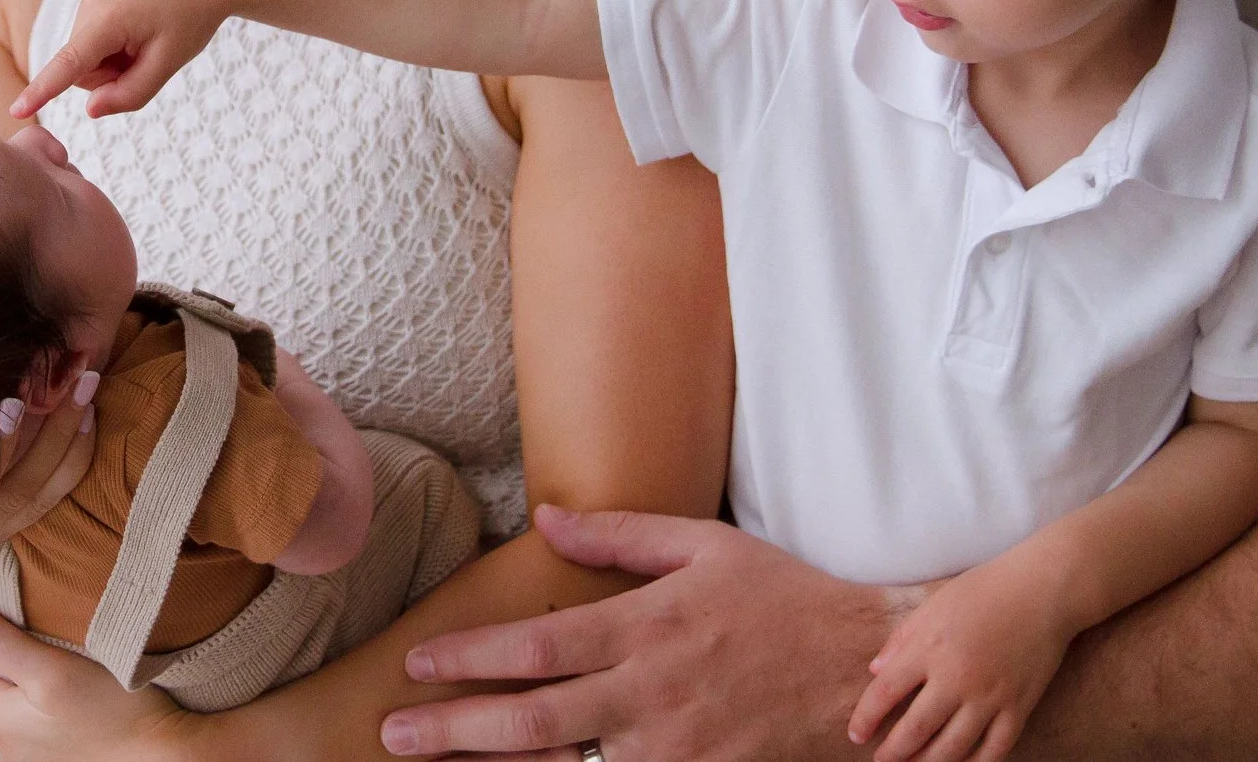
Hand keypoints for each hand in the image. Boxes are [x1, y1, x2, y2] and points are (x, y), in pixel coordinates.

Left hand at [0, 586, 198, 761]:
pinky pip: (24, 696)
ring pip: (2, 678)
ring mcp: (20, 743)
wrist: (161, 756)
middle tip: (16, 585)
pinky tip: (54, 656)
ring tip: (36, 615)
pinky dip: (31, 671)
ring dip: (11, 647)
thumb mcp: (49, 669)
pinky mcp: (46, 743)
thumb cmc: (112, 711)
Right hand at [10, 0, 235, 119]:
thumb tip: (91, 110)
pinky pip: (95, 42)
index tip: (15, 110)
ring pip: (88, 58)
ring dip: (114, 64)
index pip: (68, 64)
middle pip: (81, 69)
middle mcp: (90, 5)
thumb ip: (129, 93)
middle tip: (149, 61)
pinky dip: (116, 50)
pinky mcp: (98, 1)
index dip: (42, 91)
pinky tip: (143, 35)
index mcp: (107, 20)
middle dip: (110, 76)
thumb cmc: (192, 18)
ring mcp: (92, 0)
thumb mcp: (167, 64)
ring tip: (148, 44)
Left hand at [383, 505, 892, 761]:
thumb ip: (620, 536)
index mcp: (647, 625)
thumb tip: (546, 518)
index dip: (471, 657)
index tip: (417, 663)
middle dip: (455, 728)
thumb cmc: (782, 600)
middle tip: (394, 734)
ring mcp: (672, 748)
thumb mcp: (704, 546)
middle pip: (535, 717)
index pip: (539, 645)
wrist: (864, 674)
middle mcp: (650, 692)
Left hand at [848, 560, 1070, 761]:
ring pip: (953, 747)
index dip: (867, 718)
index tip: (856, 734)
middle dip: (894, 751)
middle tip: (881, 761)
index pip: (886, 692)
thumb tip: (875, 672)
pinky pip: (995, 750)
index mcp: (929, 649)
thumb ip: (901, 640)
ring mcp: (990, 697)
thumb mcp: (931, 606)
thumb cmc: (983, 591)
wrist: (1041, 591)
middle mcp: (957, 678)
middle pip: (916, 728)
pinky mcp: (1019, 708)